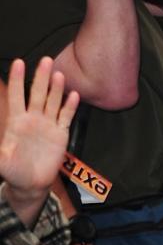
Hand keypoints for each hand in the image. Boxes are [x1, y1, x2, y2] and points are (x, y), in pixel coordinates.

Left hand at [0, 57, 79, 226]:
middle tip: (46, 60)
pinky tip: (74, 95)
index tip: (19, 63)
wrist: (32, 184)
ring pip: (53, 102)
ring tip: (59, 75)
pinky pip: (66, 116)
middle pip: (38, 94)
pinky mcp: (61, 133)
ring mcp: (48, 124)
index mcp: (17, 123)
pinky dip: (70, 106)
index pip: (17, 97)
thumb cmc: (13, 172)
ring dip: (57, 88)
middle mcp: (33, 119)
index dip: (18, 80)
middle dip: (41, 78)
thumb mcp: (2, 162)